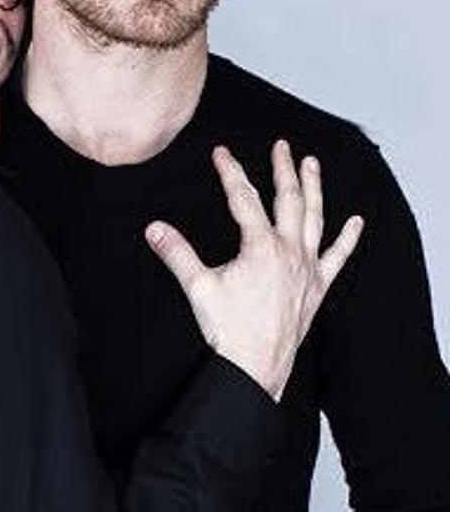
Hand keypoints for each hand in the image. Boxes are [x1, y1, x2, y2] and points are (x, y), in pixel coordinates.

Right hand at [145, 139, 363, 400]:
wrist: (256, 365)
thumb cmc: (230, 329)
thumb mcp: (198, 287)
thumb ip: (177, 254)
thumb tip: (154, 229)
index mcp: (260, 246)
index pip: (243, 198)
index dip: (231, 172)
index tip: (222, 153)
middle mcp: (289, 251)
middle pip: (288, 198)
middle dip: (283, 168)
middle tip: (281, 146)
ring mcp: (307, 268)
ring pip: (315, 218)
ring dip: (314, 188)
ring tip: (312, 165)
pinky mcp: (317, 286)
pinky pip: (337, 257)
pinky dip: (348, 239)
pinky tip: (356, 222)